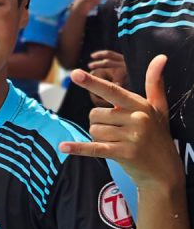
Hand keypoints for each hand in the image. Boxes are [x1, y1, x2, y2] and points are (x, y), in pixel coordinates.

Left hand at [60, 55, 183, 190]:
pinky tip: (63, 147)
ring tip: (117, 142)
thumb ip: (155, 83)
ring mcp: (131, 137)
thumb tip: (161, 57)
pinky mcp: (124, 153)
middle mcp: (137, 119)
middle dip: (99, 123)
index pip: (111, 91)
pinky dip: (78, 148)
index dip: (92, 82)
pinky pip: (95, 148)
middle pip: (95, 114)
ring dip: (98, 137)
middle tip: (117, 132)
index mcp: (140, 106)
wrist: (164, 171)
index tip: (75, 73)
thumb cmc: (157, 135)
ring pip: (94, 130)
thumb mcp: (158, 109)